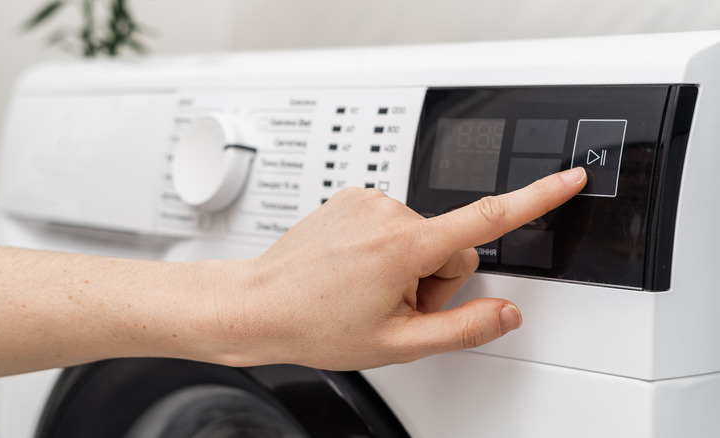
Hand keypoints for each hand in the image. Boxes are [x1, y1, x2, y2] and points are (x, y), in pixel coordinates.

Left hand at [204, 167, 586, 370]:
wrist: (259, 305)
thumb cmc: (315, 324)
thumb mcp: (398, 344)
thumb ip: (464, 329)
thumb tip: (506, 313)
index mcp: (404, 246)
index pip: (487, 218)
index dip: (537, 198)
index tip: (567, 178)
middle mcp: (386, 212)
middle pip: (451, 244)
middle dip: (437, 279)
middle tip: (397, 306)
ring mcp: (365, 202)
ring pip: (421, 235)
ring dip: (409, 265)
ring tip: (370, 290)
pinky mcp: (350, 199)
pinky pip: (392, 223)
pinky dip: (386, 248)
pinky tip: (357, 271)